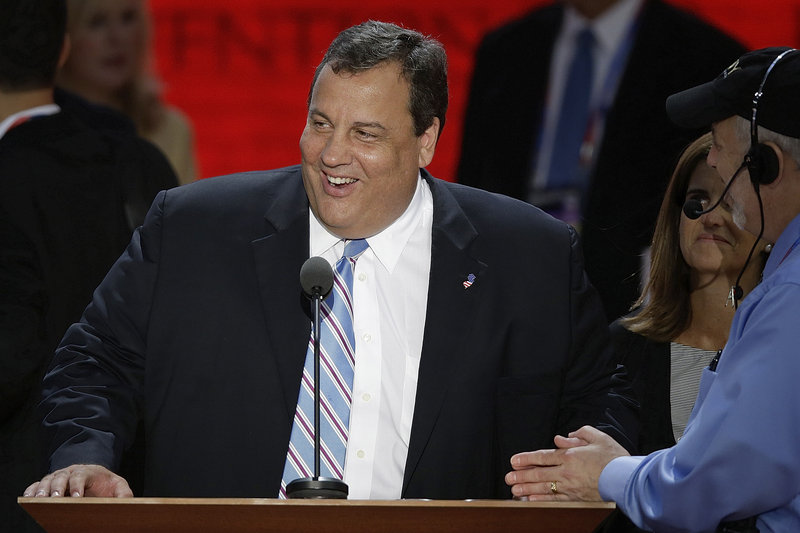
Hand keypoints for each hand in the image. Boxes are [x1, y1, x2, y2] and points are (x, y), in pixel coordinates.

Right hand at [23, 464, 132, 497]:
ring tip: (38, 501)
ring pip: (47, 480)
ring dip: (42, 490)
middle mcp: (70, 472)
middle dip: (57, 488)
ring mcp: (57, 477)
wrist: (94, 476)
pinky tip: (28, 498)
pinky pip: (36, 484)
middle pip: (61, 477)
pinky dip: (31, 490)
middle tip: (55, 500)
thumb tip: (128, 502)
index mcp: (87, 471)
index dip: (77, 486)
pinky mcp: (48, 483)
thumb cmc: (105, 484)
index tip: (76, 497)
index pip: (80, 476)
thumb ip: (124, 493)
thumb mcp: (118, 485)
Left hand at [504, 425, 628, 501]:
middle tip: (508, 478)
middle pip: (539, 473)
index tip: (513, 461)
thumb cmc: (614, 457)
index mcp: (570, 455)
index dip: (526, 459)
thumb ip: (578, 434)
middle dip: (521, 475)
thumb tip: (562, 438)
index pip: (543, 457)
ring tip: (514, 490)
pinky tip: (531, 500)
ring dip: (527, 488)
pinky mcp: (577, 498)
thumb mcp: (597, 437)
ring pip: (544, 488)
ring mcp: (571, 486)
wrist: (627, 478)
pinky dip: (542, 500)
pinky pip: (555, 500)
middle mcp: (567, 471)